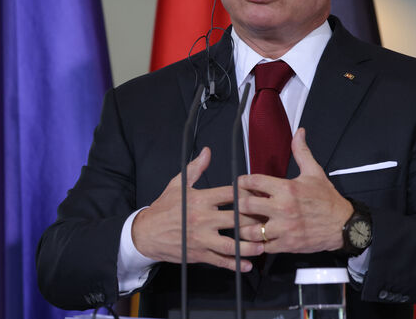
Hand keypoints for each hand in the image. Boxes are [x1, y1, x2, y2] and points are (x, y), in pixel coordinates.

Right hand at [131, 147, 263, 271]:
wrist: (145, 233)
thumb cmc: (163, 208)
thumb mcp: (177, 185)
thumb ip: (195, 168)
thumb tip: (208, 151)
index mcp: (201, 199)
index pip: (231, 194)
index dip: (249, 193)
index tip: (263, 194)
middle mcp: (203, 219)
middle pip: (236, 219)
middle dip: (255, 220)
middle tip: (270, 220)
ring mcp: (201, 238)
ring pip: (231, 244)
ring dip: (250, 246)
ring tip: (264, 245)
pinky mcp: (198, 254)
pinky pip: (220, 260)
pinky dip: (235, 264)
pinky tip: (248, 265)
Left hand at [237, 128, 353, 253]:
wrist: (343, 225)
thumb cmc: (327, 200)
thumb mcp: (314, 172)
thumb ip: (302, 152)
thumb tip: (299, 133)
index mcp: (287, 188)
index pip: (253, 182)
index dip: (242, 182)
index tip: (241, 184)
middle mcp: (283, 208)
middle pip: (245, 206)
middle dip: (239, 204)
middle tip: (238, 204)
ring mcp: (284, 228)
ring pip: (250, 230)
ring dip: (244, 226)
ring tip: (243, 222)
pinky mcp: (287, 244)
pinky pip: (262, 246)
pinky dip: (256, 243)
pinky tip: (256, 238)